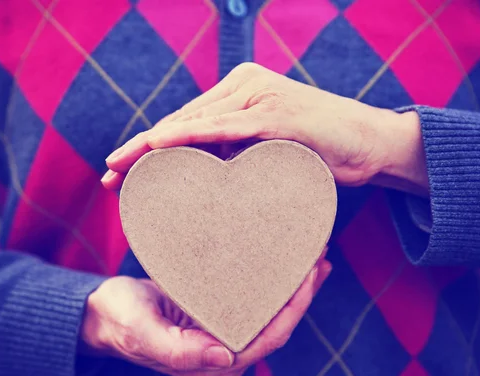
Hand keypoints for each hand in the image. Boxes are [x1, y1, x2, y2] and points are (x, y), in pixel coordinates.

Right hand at [81, 253, 331, 375]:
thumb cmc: (119, 321)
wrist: (102, 314)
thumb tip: (226, 359)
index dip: (294, 308)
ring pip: (271, 314)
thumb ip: (180, 352)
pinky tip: (286, 262)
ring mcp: (224, 340)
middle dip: (302, 292)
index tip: (309, 273)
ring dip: (294, 286)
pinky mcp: (219, 321)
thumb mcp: (142, 333)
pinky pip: (255, 304)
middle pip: (277, 326)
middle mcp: (226, 359)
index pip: (268, 339)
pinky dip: (274, 284)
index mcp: (214, 368)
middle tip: (319, 254)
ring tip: (313, 253)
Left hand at [101, 63, 427, 195]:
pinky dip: (191, 136)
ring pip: (196, 121)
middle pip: (182, 121)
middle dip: (141, 149)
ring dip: (154, 144)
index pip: (187, 123)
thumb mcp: (269, 153)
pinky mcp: (278, 114)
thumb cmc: (319, 152)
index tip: (122, 173)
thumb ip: (239, 156)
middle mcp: (245, 87)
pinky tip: (160, 147)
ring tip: (121, 167)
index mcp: (240, 94)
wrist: (370, 143)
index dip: (151, 147)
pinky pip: (227, 127)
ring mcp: (261, 97)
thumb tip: (206, 184)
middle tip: (109, 174)